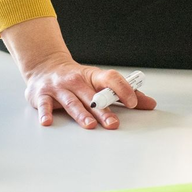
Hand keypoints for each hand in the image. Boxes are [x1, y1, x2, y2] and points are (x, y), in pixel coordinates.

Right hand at [22, 53, 157, 129]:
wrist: (44, 66)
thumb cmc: (76, 79)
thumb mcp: (99, 82)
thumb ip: (123, 94)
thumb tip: (150, 104)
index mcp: (93, 76)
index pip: (111, 79)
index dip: (123, 89)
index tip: (133, 102)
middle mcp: (76, 80)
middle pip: (92, 96)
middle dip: (103, 110)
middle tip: (113, 123)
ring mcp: (59, 88)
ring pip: (72, 102)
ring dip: (81, 114)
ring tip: (90, 125)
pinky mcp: (42, 95)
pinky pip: (45, 105)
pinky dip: (46, 113)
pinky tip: (48, 121)